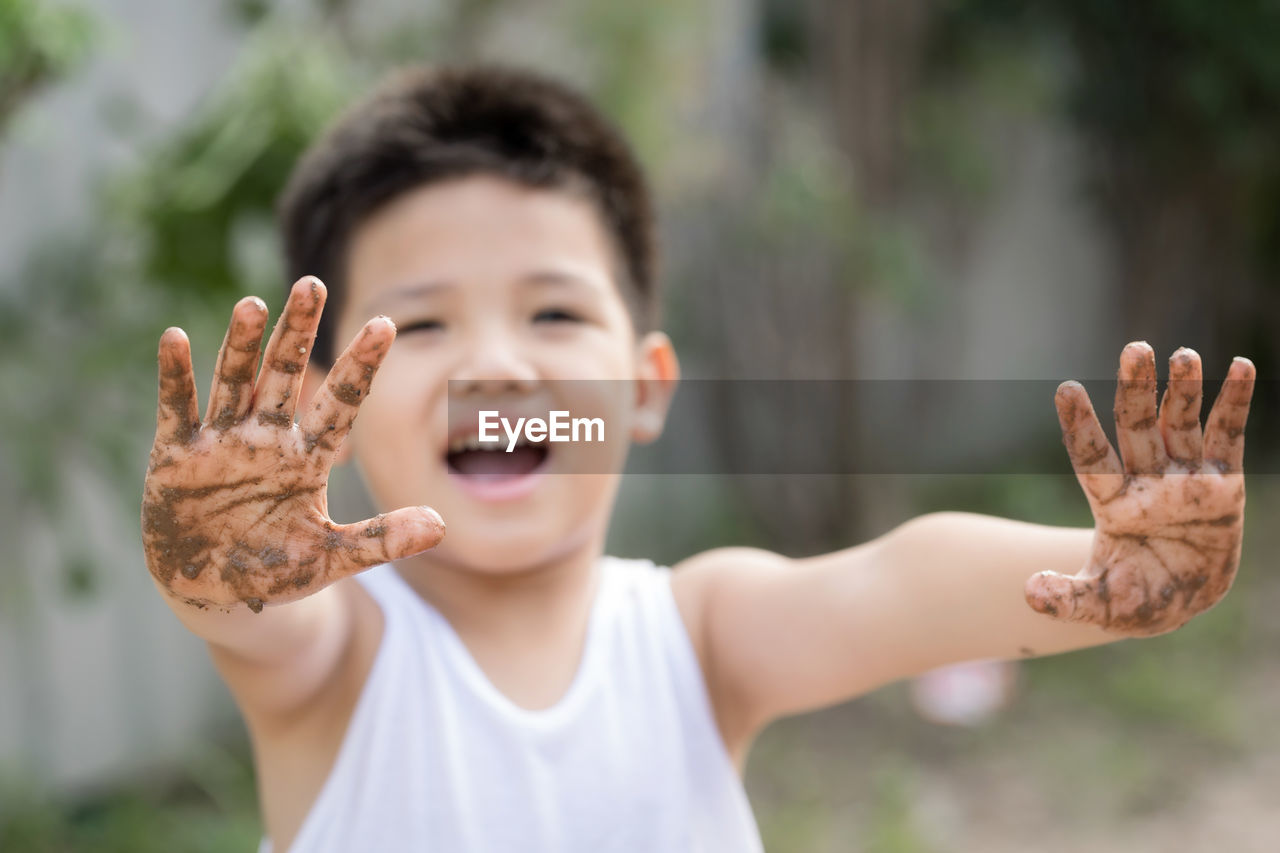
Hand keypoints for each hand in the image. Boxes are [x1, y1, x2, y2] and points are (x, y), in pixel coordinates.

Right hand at [141, 277, 444, 613]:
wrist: (216, 592)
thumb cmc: (277, 569)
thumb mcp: (331, 558)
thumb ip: (381, 539)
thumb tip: (441, 525)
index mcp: (309, 455)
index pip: (342, 400)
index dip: (362, 365)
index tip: (385, 324)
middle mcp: (268, 437)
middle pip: (286, 375)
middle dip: (298, 333)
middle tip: (313, 284)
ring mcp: (222, 442)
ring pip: (234, 382)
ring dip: (240, 346)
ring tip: (253, 305)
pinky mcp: (177, 455)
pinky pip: (177, 410)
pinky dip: (176, 378)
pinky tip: (175, 338)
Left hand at [1025, 342, 1254, 634]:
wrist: (1177, 601)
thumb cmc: (1132, 599)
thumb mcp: (1099, 605)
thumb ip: (1066, 599)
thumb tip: (1030, 593)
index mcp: (1112, 503)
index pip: (1091, 457)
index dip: (1080, 426)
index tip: (1066, 390)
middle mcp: (1146, 481)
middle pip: (1137, 427)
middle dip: (1135, 390)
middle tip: (1134, 349)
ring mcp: (1184, 477)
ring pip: (1181, 423)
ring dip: (1183, 389)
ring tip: (1183, 354)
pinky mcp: (1222, 482)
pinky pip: (1229, 436)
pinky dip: (1236, 402)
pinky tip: (1242, 367)